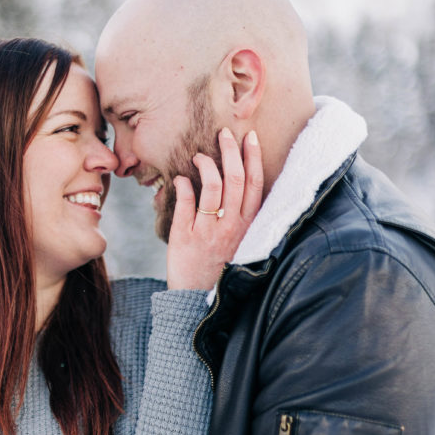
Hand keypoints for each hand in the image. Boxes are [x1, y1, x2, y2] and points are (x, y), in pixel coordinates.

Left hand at [166, 128, 262, 289]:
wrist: (196, 301)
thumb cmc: (217, 268)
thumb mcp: (237, 242)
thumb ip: (238, 216)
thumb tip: (232, 182)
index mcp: (247, 226)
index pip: (256, 184)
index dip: (253, 157)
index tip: (249, 137)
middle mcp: (231, 227)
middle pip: (236, 178)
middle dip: (230, 150)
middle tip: (222, 133)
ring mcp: (208, 231)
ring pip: (212, 187)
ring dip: (205, 164)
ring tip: (197, 156)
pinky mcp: (185, 237)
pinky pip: (186, 203)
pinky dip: (183, 185)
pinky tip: (179, 178)